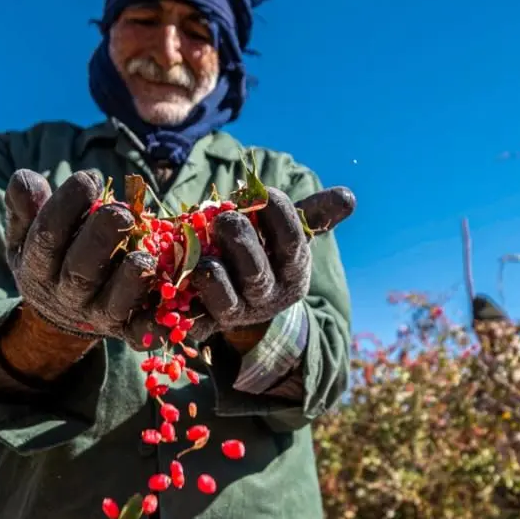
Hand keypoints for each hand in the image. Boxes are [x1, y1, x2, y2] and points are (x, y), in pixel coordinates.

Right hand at [4, 168, 154, 341]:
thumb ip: (25, 207)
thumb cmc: (50, 256)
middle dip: (102, 239)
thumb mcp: (26, 234)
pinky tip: (174, 305)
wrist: (60, 314)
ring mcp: (98, 315)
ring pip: (114, 303)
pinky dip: (160, 325)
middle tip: (122, 212)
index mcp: (38, 266)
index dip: (66, 206)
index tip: (89, 178)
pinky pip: (143, 333)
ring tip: (144, 257)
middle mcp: (67, 294)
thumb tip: (24, 178)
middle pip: (81, 271)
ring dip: (130, 281)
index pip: (47, 236)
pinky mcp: (127, 331)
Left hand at [126, 185, 354, 348]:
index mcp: (293, 272)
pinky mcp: (204, 325)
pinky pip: (190, 317)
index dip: (280, 218)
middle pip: (256, 272)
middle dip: (241, 242)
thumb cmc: (265, 254)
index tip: (267, 194)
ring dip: (210, 273)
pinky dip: (178, 300)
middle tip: (224, 218)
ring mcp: (235, 313)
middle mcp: (268, 297)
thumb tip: (349, 196)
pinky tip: (169, 277)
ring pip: (224, 297)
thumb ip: (313, 215)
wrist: (242, 305)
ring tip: (197, 250)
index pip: (292, 245)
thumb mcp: (288, 235)